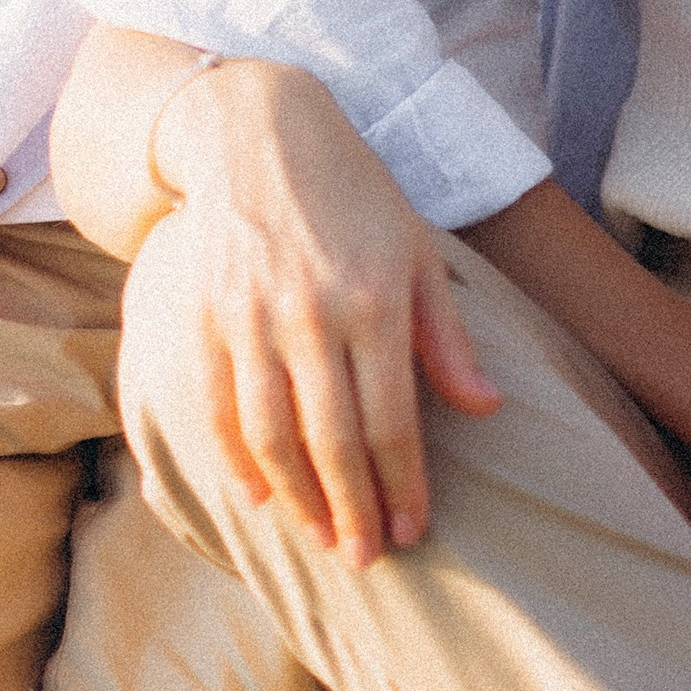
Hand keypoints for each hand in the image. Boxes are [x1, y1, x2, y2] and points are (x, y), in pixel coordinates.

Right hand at [118, 58, 499, 562]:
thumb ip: (444, 335)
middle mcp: (313, 314)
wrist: (257, 131)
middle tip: (367, 559)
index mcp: (375, 300)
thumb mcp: (414, 249)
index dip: (403, 484)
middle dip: (353, 510)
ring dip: (298, 499)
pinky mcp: (205, 315)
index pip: (392, 419)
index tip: (413, 530)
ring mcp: (252, 316)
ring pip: (273, 434)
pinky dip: (236, 458)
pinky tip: (258, 495)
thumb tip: (485, 408)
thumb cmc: (353, 192)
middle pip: (333, 441)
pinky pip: (218, 405)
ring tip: (320, 539)